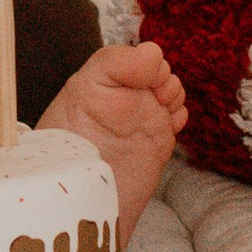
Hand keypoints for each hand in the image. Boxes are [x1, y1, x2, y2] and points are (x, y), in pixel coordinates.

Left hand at [39, 41, 188, 238]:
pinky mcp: (155, 138)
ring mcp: (139, 116)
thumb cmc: (72, 146)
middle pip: (158, 70)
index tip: (148, 77)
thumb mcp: (85, 93)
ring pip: (171, 90)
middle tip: (157, 97)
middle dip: (164, 79)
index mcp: (98, 79)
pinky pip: (177, 116)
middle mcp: (120, 95)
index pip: (133, 55)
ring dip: (173, 96)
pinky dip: (179, 116)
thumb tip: (151, 51)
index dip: (146, 63)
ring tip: (162, 109)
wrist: (85, 200)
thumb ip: (114, 65)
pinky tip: (169, 126)